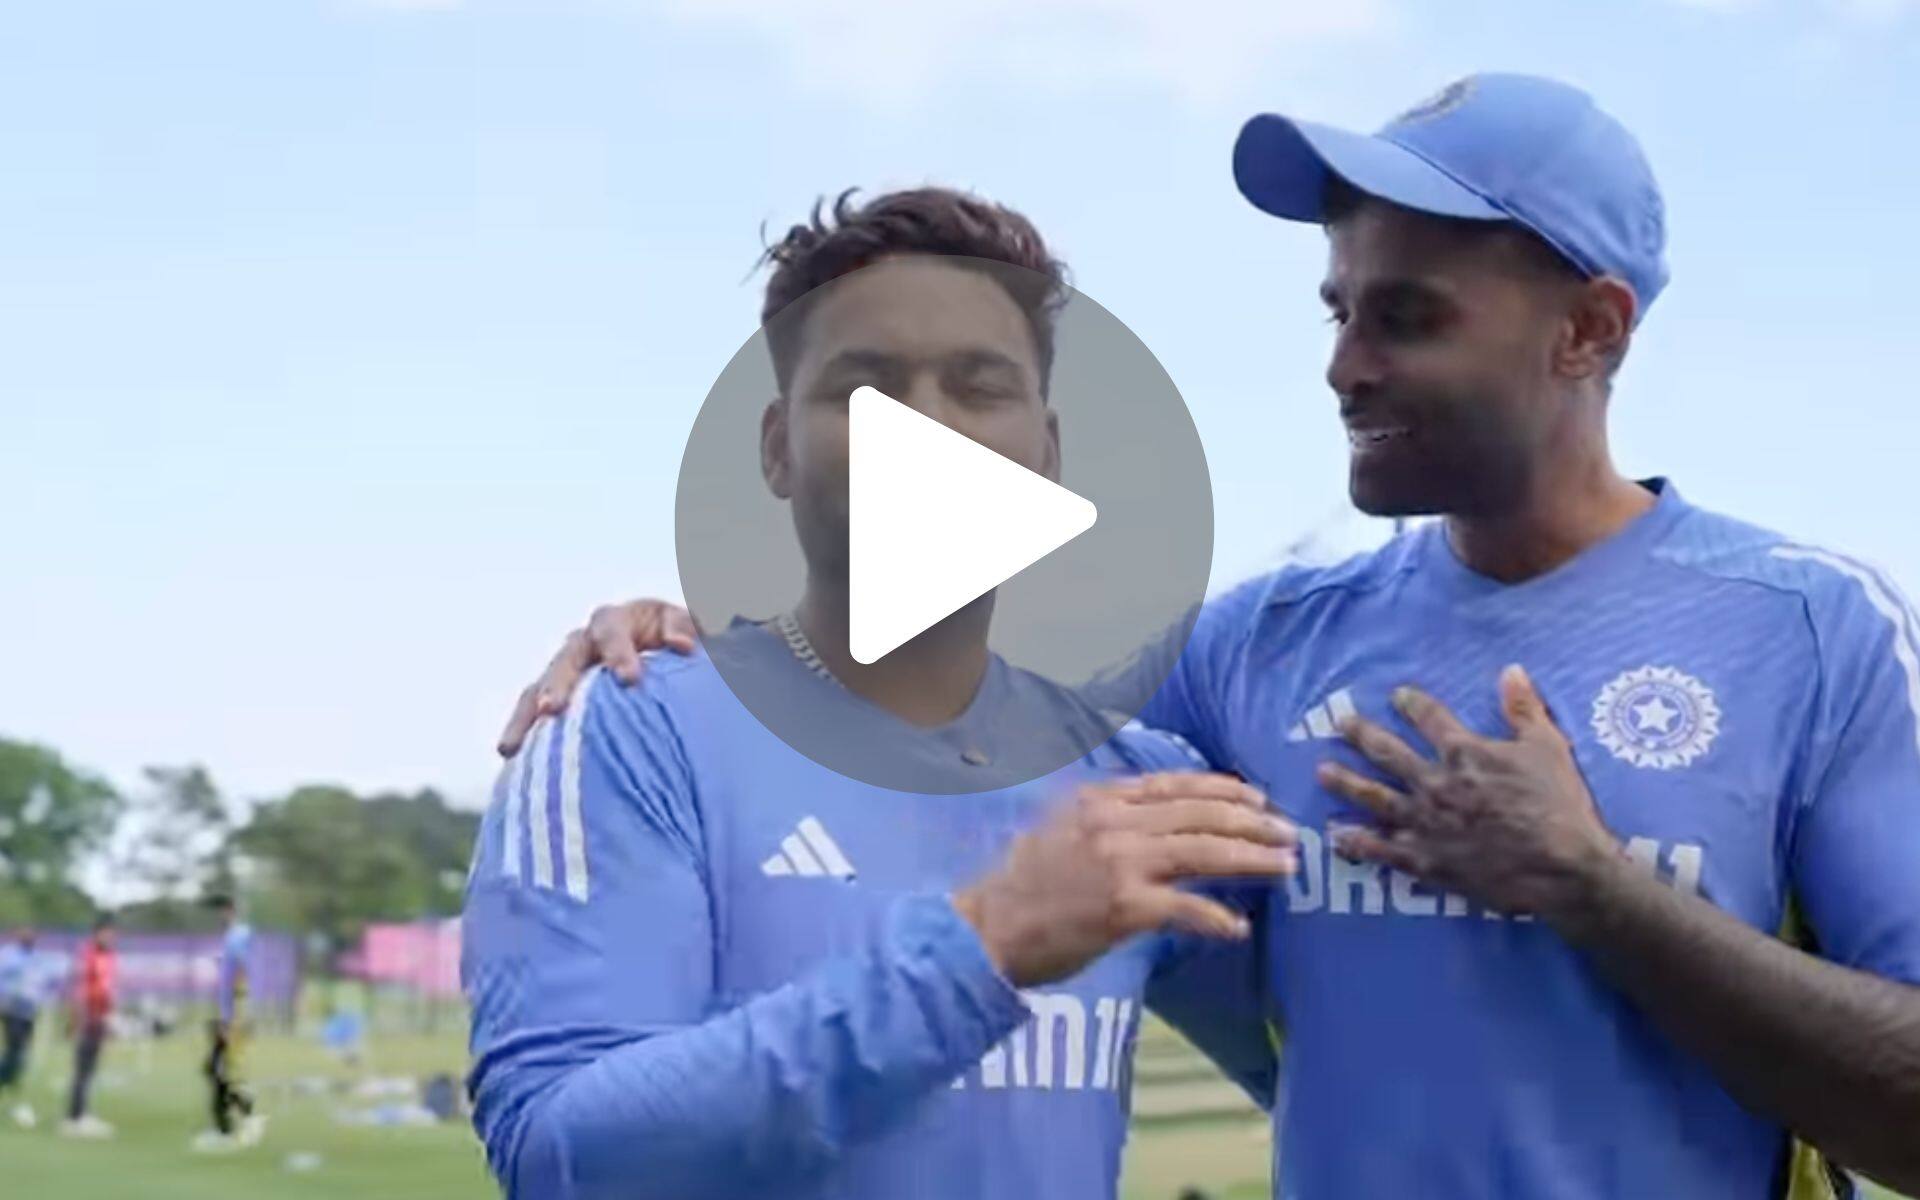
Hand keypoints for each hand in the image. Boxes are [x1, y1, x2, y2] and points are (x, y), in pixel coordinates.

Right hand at [497, 599, 698, 754]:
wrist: (675, 664)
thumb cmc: (688, 645)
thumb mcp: (696, 630)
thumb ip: (691, 630)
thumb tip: (683, 645)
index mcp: (621, 621)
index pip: (611, 627)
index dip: (617, 649)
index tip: (630, 678)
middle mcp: (588, 644)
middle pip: (566, 658)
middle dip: (558, 683)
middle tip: (553, 709)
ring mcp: (571, 674)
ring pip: (539, 689)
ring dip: (527, 716)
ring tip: (511, 746)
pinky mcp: (562, 702)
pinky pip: (535, 717)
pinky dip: (524, 735)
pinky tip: (511, 761)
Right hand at [952, 772, 1298, 987]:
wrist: (985, 927)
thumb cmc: (1019, 887)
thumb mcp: (1059, 829)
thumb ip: (1105, 817)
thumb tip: (1151, 821)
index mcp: (1100, 798)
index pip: (1176, 784)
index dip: (1224, 788)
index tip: (1258, 797)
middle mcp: (1115, 821)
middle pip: (1201, 812)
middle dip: (1254, 820)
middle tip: (1291, 832)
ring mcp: (1122, 862)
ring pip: (1205, 850)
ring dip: (1253, 857)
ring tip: (1286, 865)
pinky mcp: (1126, 906)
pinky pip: (1188, 907)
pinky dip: (1217, 916)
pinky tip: (1238, 927)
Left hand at [1316, 665, 1620, 922]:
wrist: (1562, 867)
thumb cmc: (1559, 805)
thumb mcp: (1548, 747)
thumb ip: (1524, 708)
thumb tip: (1511, 669)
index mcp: (1463, 752)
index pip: (1428, 718)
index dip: (1410, 703)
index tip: (1397, 695)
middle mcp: (1434, 782)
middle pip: (1387, 753)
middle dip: (1361, 735)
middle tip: (1338, 723)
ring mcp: (1424, 822)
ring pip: (1374, 798)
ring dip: (1346, 783)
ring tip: (1321, 771)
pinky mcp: (1424, 860)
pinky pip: (1381, 850)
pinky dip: (1356, 843)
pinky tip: (1336, 836)